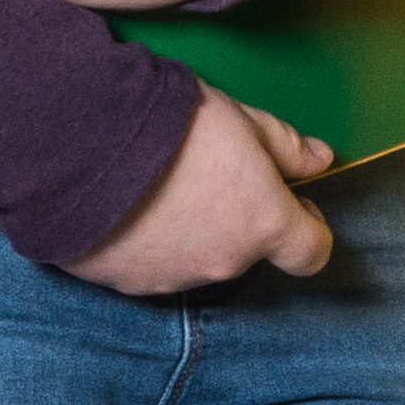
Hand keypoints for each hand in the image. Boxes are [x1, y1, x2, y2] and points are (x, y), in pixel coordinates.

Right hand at [64, 92, 335, 295]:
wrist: (83, 147)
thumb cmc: (171, 125)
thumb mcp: (241, 120)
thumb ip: (286, 147)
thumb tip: (321, 160)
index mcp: (264, 224)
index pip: (311, 252)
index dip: (309, 228)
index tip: (293, 202)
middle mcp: (225, 263)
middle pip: (246, 249)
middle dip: (237, 217)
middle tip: (208, 172)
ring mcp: (175, 279)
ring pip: (197, 259)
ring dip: (192, 232)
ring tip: (159, 185)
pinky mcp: (128, 284)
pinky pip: (151, 266)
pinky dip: (148, 243)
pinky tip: (127, 205)